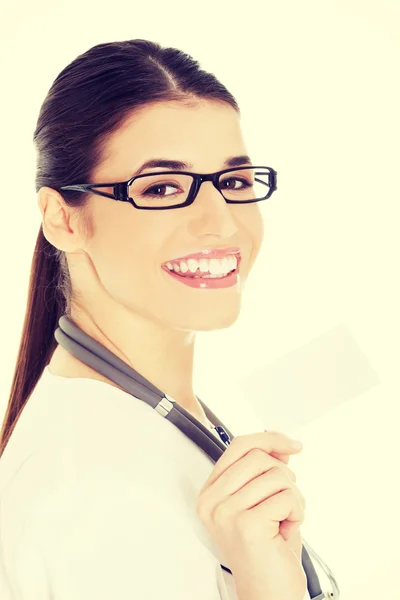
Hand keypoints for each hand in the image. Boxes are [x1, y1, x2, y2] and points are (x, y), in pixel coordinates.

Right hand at [196, 430, 306, 599]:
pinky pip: (287, 497)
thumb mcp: (263, 500)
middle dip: (284, 476)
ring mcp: (226, 513)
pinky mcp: (247, 525)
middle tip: (285, 503)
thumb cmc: (267, 551)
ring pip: (277, 476)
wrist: (268, 593)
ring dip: (293, 498)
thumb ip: (265, 469)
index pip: (239, 446)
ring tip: (284, 521)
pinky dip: (297, 513)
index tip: (292, 445)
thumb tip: (278, 442)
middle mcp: (212, 501)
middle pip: (258, 457)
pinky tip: (286, 531)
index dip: (269, 439)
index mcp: (211, 492)